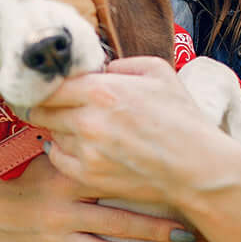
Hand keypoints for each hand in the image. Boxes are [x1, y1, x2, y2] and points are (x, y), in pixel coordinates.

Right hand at [0, 154, 187, 241]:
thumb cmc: (18, 177)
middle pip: (115, 222)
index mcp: (64, 180)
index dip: (143, 186)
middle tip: (186, 231)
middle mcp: (61, 211)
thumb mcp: (44, 157)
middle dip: (154, 228)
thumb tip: (113, 125)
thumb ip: (77, 149)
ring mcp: (53, 238)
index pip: (110, 181)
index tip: (174, 186)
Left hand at [24, 57, 240, 205]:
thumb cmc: (182, 119)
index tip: (46, 86)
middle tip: (58, 106)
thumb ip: (119, 65)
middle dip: (47, 105)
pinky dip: (64, 151)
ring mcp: (86, 152)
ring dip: (60, 128)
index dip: (44, 85)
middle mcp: (87, 121)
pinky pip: (57, 158)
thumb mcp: (158, 73)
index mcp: (101, 90)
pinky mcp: (88, 176)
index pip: (47, 85)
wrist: (199, 168)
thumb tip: (96, 69)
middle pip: (40, 110)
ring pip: (50, 133)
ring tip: (85, 128)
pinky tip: (82, 146)